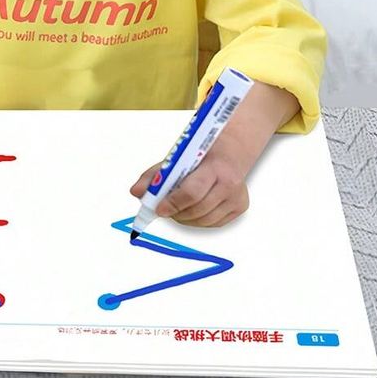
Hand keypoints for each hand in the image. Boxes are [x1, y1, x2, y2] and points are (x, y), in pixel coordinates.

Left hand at [129, 145, 248, 227]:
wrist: (229, 153)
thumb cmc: (199, 156)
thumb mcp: (176, 160)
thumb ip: (153, 176)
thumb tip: (135, 192)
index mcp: (214, 167)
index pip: (192, 192)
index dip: (173, 203)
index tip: (159, 209)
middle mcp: (230, 183)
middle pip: (198, 209)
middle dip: (176, 213)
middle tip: (164, 210)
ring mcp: (237, 197)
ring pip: (204, 221)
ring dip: (185, 218)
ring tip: (177, 208)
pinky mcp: (240, 208)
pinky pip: (213, 224)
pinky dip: (198, 220)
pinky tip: (193, 209)